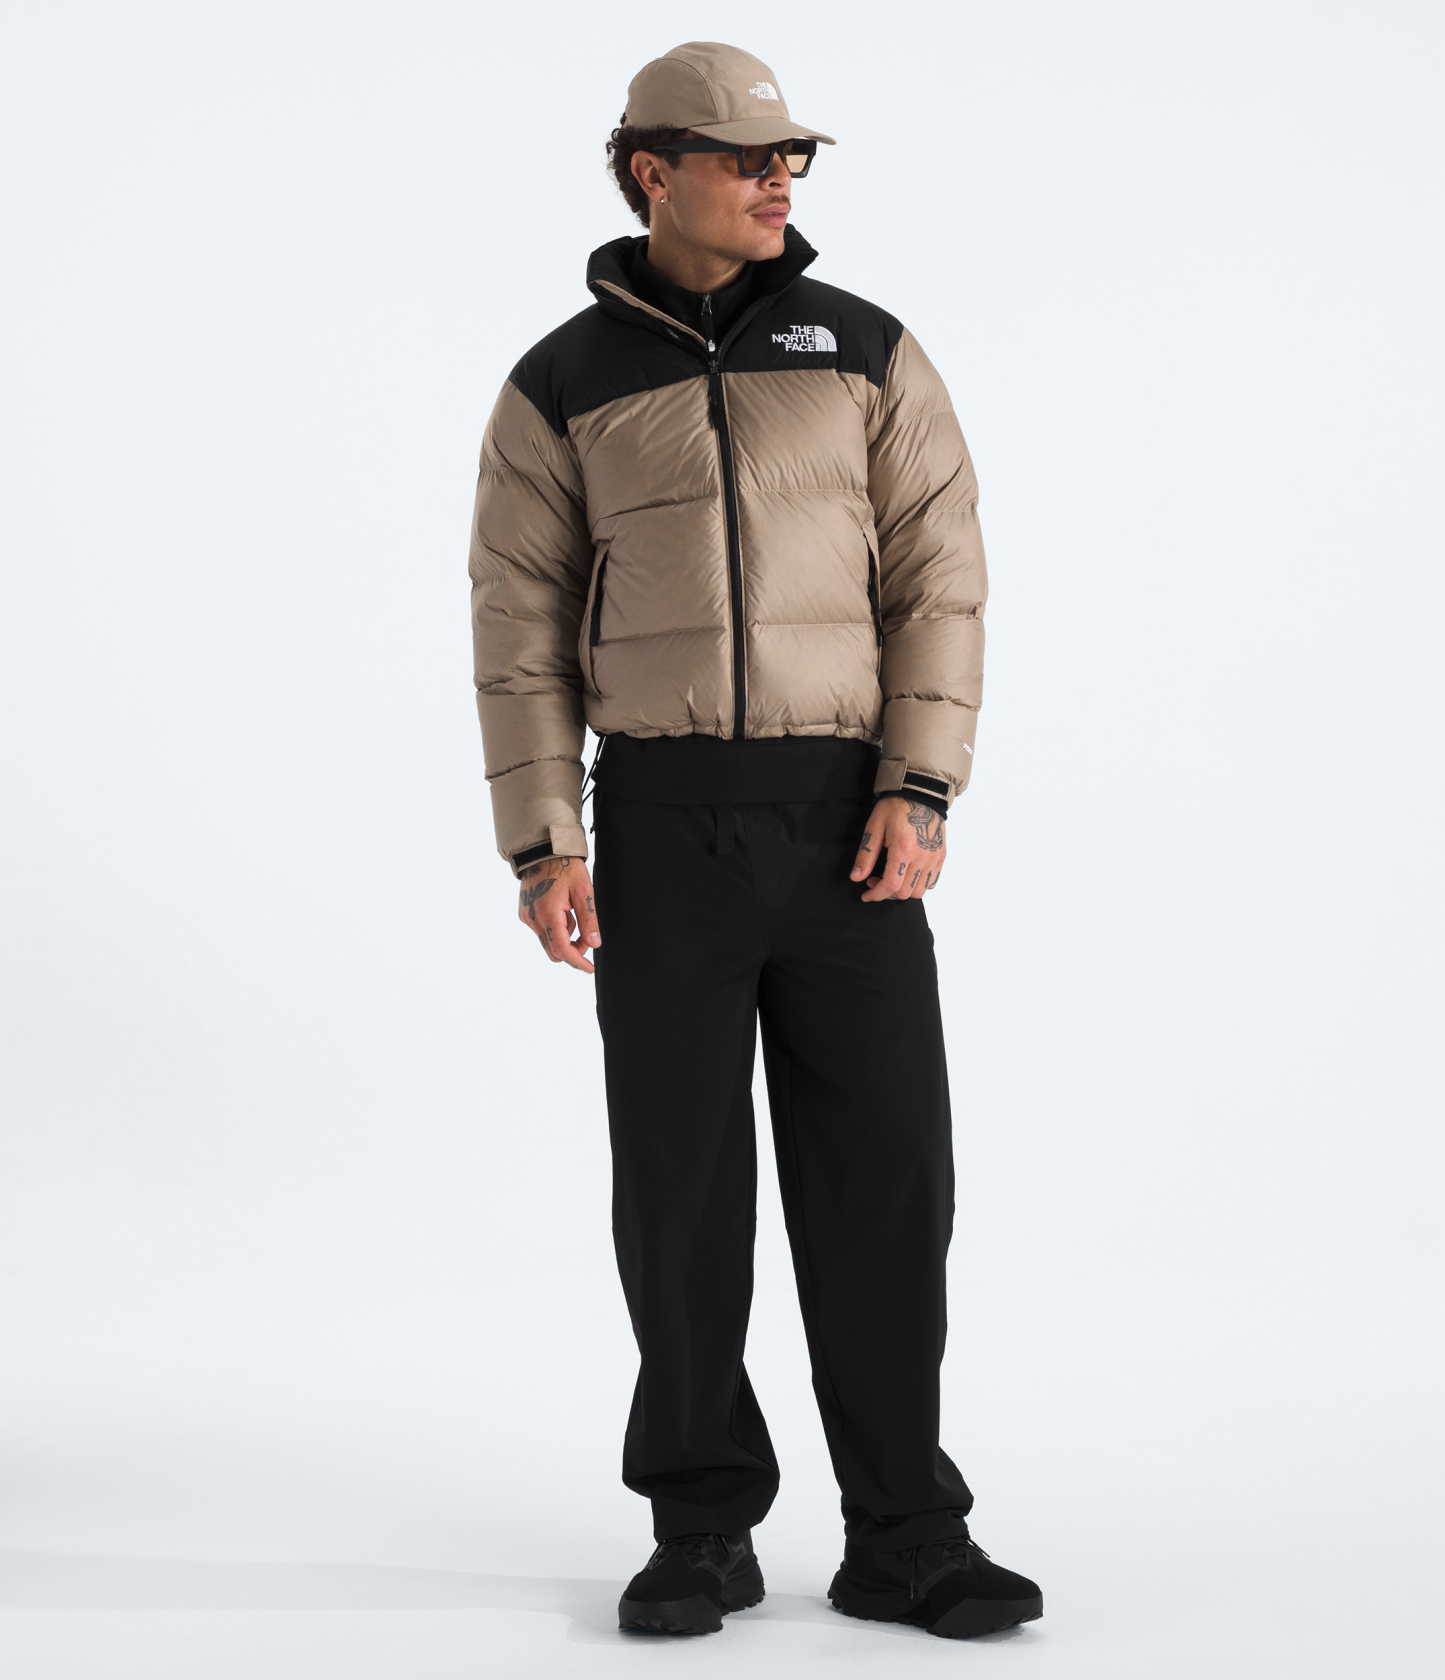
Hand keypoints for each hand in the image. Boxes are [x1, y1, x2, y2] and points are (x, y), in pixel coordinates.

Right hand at [517, 857, 600, 972]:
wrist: (543, 851)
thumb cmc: (565, 867)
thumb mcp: (583, 891)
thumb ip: (588, 920)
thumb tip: (594, 944)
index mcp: (548, 913)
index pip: (561, 949)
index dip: (577, 961)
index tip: (589, 968)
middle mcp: (533, 919)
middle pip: (553, 950)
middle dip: (572, 949)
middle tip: (586, 936)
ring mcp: (527, 917)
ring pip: (548, 941)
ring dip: (564, 935)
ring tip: (572, 911)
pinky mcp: (525, 913)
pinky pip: (541, 930)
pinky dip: (554, 927)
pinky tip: (561, 909)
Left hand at [850, 797, 945, 901]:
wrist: (920, 794)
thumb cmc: (896, 807)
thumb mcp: (874, 827)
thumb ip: (866, 855)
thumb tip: (856, 877)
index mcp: (904, 849)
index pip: (891, 885)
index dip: (876, 894)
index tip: (866, 894)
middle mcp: (922, 857)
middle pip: (905, 893)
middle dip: (886, 893)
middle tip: (875, 880)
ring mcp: (934, 858)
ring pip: (919, 891)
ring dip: (903, 890)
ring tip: (892, 877)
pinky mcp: (940, 856)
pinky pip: (931, 882)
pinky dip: (918, 884)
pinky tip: (907, 874)